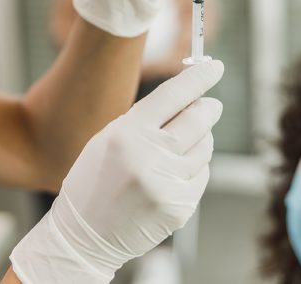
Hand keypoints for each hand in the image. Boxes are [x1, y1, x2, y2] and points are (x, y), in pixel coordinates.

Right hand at [9, 60, 223, 282]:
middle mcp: (150, 156)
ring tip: (175, 149)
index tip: (215, 66)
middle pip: (198, 119)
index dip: (198, 77)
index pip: (173, 95)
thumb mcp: (109, 139)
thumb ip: (146, 120)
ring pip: (204, 147)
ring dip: (199, 140)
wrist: (85, 234)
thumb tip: (189, 100)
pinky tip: (170, 175)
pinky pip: (200, 175)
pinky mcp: (180, 207)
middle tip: (210, 104)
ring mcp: (167, 183)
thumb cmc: (95, 180)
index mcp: (127, 133)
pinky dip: (193, 169)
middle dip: (208, 107)